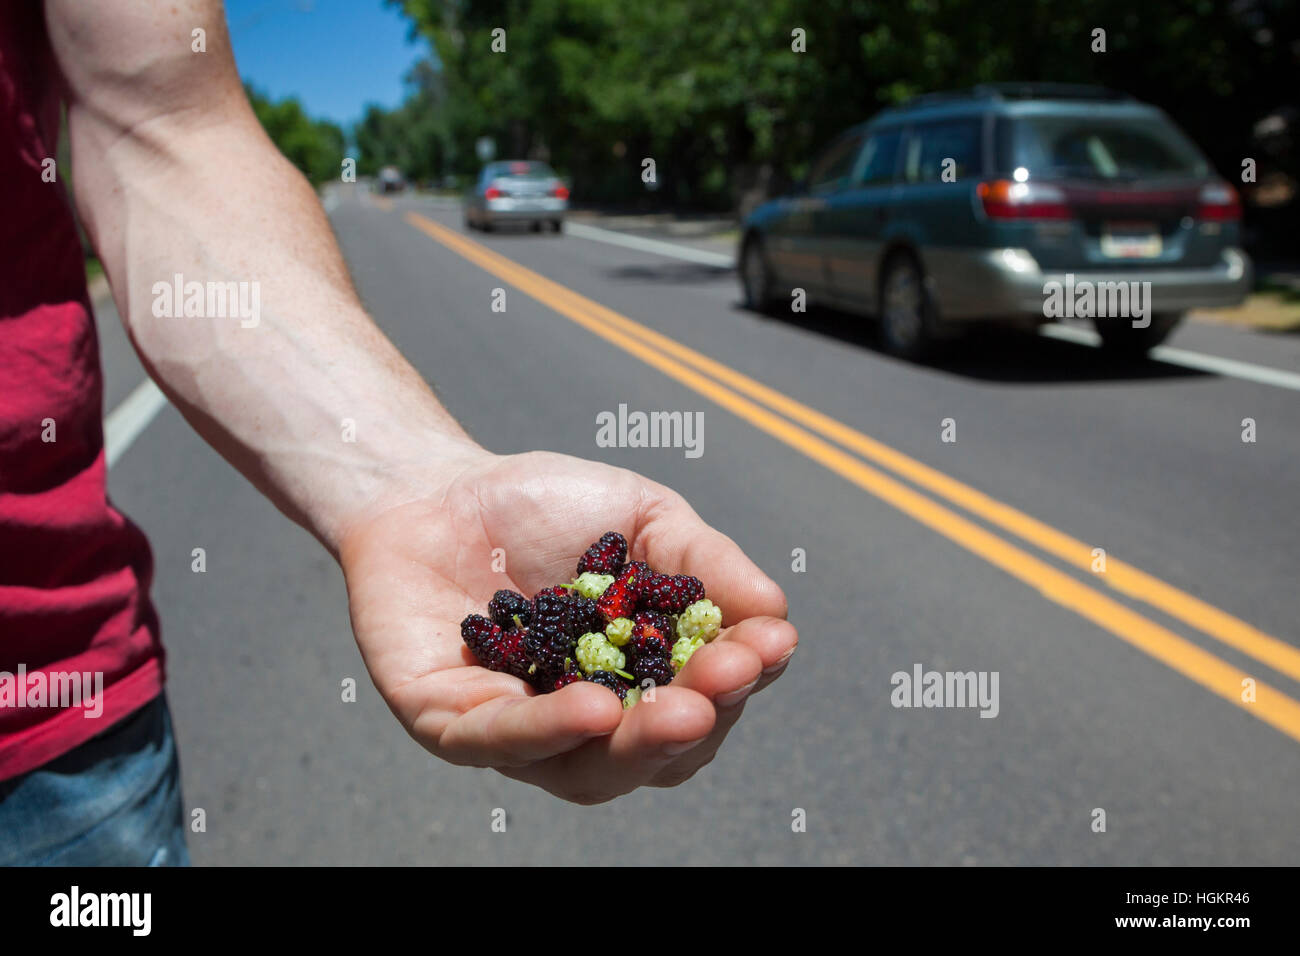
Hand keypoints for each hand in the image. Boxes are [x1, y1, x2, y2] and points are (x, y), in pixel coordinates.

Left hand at [338, 450, 796, 803]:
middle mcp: (587, 721)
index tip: (767, 645)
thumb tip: (777, 613)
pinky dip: (548, 731)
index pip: (706, 703)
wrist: (435, 484)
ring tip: (680, 710)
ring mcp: (519, 730)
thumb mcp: (646, 519)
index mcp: (640, 680)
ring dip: (637, 746)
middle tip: (727, 683)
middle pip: (653, 756)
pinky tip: (592, 708)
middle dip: (696, 723)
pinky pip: (499, 742)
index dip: (740, 683)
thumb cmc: (546, 507)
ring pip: (585, 771)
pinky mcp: (447, 723)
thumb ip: (706, 564)